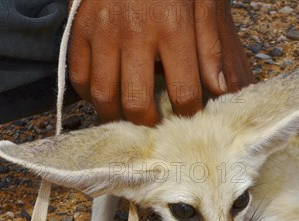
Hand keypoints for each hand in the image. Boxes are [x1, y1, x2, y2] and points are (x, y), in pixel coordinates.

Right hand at [68, 0, 254, 125]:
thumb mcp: (202, 0)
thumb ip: (210, 44)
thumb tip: (219, 87)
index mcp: (172, 28)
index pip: (183, 91)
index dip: (187, 113)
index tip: (188, 118)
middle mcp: (135, 34)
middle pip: (137, 103)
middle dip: (149, 125)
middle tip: (156, 129)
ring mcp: (103, 32)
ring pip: (103, 96)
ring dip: (116, 118)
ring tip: (128, 122)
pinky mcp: (80, 28)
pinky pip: (79, 76)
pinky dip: (89, 95)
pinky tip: (105, 97)